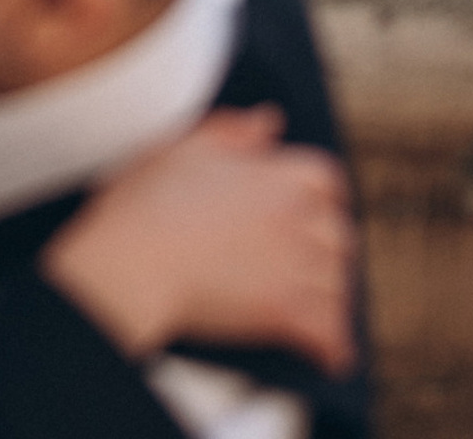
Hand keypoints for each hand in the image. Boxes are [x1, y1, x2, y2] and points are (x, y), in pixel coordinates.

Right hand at [40, 106, 356, 376]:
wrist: (132, 260)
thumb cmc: (144, 201)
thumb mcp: (180, 147)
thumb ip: (230, 129)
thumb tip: (270, 119)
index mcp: (273, 174)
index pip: (326, 179)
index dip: (320, 194)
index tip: (308, 207)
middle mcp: (294, 217)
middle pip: (339, 235)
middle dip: (327, 248)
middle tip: (303, 260)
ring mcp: (294, 267)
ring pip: (338, 286)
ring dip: (328, 297)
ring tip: (311, 306)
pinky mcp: (287, 312)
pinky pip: (333, 335)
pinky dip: (333, 346)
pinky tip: (325, 353)